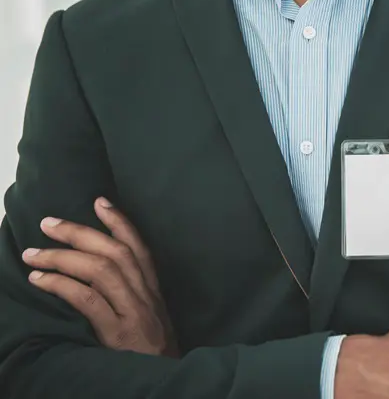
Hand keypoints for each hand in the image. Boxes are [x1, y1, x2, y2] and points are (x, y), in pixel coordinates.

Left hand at [22, 198, 177, 356]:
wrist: (165, 379)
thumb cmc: (150, 353)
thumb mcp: (148, 319)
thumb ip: (130, 296)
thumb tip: (93, 273)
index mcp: (153, 292)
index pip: (139, 248)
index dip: (120, 222)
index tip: (99, 201)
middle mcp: (146, 296)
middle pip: (116, 253)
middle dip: (80, 232)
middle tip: (47, 224)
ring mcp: (134, 313)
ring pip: (101, 271)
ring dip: (63, 257)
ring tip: (33, 254)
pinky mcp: (119, 333)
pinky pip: (88, 300)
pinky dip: (62, 286)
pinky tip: (40, 281)